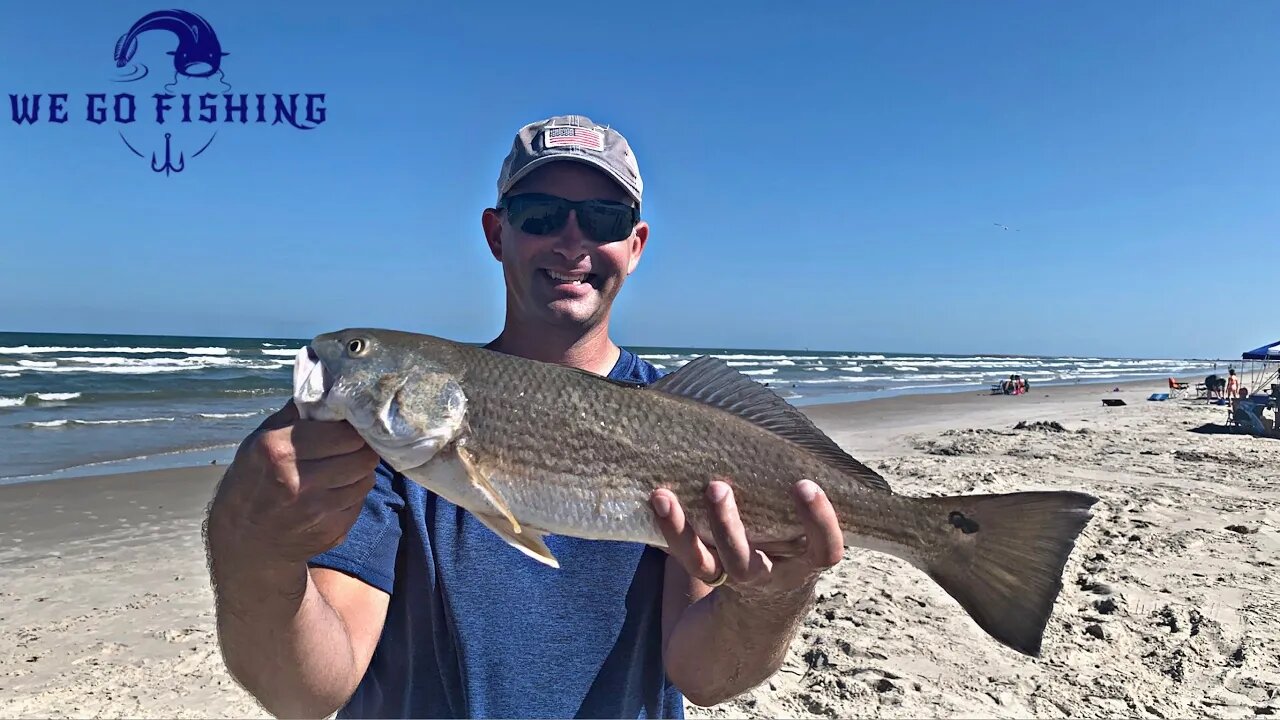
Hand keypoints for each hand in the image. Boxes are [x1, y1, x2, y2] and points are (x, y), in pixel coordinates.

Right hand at [206, 400, 380, 564]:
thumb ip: (295, 413)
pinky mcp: (331, 532)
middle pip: (363, 456)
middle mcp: (298, 481)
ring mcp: (316, 511)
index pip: (345, 433)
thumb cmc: (252, 480)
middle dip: (360, 449)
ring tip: (340, 470)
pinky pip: (359, 503)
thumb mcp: (261, 439)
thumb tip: (328, 381)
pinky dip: (352, 496)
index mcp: (278, 451)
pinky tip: (332, 494)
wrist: (244, 540)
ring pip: (366, 479)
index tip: (350, 428)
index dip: (352, 429)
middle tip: (350, 448)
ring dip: (358, 472)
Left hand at [649, 478, 844, 598]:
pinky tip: (658, 501)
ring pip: (703, 563)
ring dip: (682, 531)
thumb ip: (803, 499)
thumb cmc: (794, 539)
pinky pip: (683, 556)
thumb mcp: (808, 528)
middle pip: (744, 562)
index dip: (818, 519)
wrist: (767, 595)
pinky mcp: (705, 571)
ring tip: (664, 496)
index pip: (824, 547)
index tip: (805, 484)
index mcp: (804, 562)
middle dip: (727, 527)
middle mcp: (766, 575)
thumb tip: (790, 437)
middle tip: (716, 487)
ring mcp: (731, 577)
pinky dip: (668, 529)